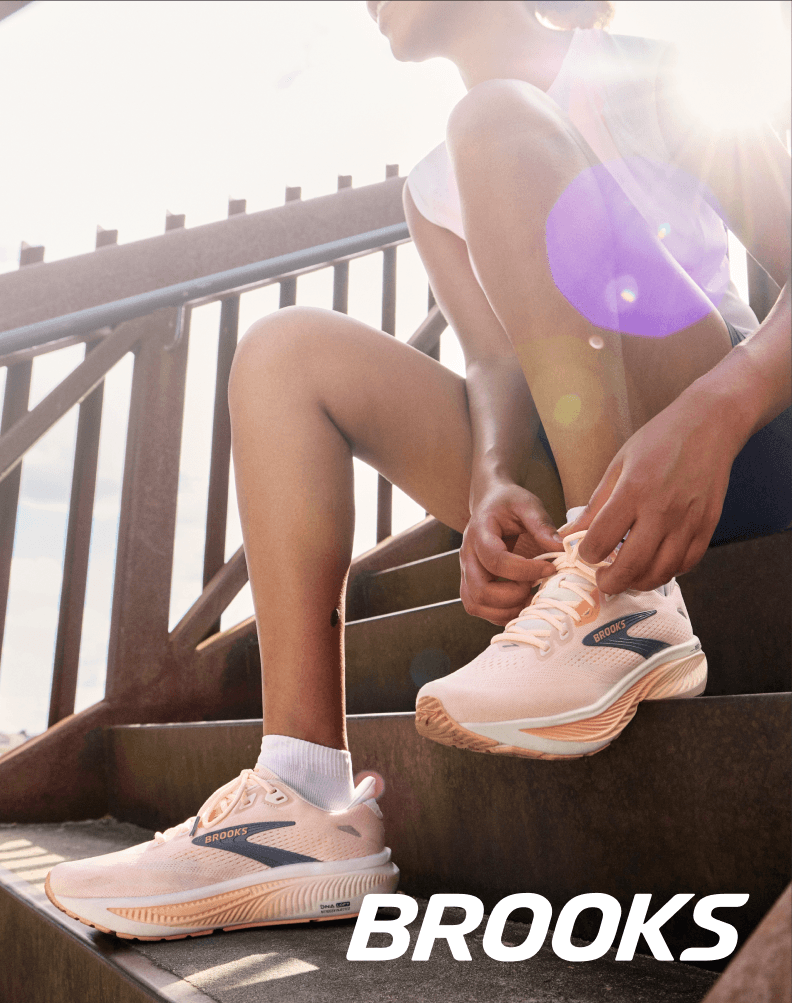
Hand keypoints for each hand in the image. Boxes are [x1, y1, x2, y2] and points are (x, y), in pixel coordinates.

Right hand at [461, 481, 562, 624]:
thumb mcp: (528, 504)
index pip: (496, 560)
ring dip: (505, 609)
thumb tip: (562, 549)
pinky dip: (500, 613)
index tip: (550, 568)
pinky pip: (478, 608)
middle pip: (480, 590)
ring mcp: (466, 572)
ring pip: (475, 604)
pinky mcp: (471, 583)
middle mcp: (467, 555)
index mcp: (479, 532)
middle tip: (534, 586)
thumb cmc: (509, 503)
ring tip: (529, 596)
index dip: (525, 570)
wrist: (490, 503)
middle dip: (513, 595)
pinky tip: (521, 602)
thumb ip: (542, 524)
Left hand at [563, 392, 740, 593]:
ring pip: (660, 572)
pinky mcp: (707, 526)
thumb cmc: (659, 440)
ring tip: (626, 576)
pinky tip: (654, 565)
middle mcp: (662, 510)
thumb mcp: (619, 465)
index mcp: (633, 491)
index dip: (586, 555)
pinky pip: (686, 563)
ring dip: (638, 582)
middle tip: (602, 580)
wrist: (709, 425)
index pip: (600, 540)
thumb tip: (569, 533)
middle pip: (631, 566)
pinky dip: (668, 572)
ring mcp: (688, 521)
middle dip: (610, 582)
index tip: (585, 554)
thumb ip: (595, 504)